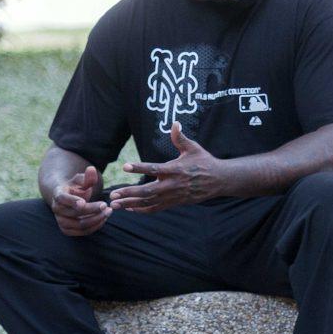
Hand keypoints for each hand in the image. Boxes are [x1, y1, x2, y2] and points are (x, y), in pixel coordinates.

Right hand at [51, 165, 110, 236]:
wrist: (66, 199)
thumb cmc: (75, 187)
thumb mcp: (80, 180)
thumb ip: (87, 177)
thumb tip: (91, 169)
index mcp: (58, 194)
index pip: (63, 199)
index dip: (73, 201)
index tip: (84, 202)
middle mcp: (57, 209)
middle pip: (75, 213)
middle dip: (92, 210)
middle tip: (106, 205)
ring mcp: (61, 221)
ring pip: (80, 225)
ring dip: (96, 219)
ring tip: (108, 212)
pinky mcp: (67, 230)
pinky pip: (83, 232)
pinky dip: (95, 226)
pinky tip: (103, 218)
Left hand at [109, 123, 225, 211]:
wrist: (219, 180)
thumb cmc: (204, 161)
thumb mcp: (193, 148)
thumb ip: (180, 138)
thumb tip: (175, 123)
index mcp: (176, 169)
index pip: (154, 169)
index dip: (140, 168)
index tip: (125, 167)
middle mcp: (173, 185)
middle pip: (148, 191)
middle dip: (129, 193)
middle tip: (113, 193)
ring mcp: (173, 196)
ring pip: (149, 202)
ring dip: (131, 203)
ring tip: (115, 204)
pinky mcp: (174, 203)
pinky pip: (156, 208)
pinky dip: (142, 209)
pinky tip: (130, 208)